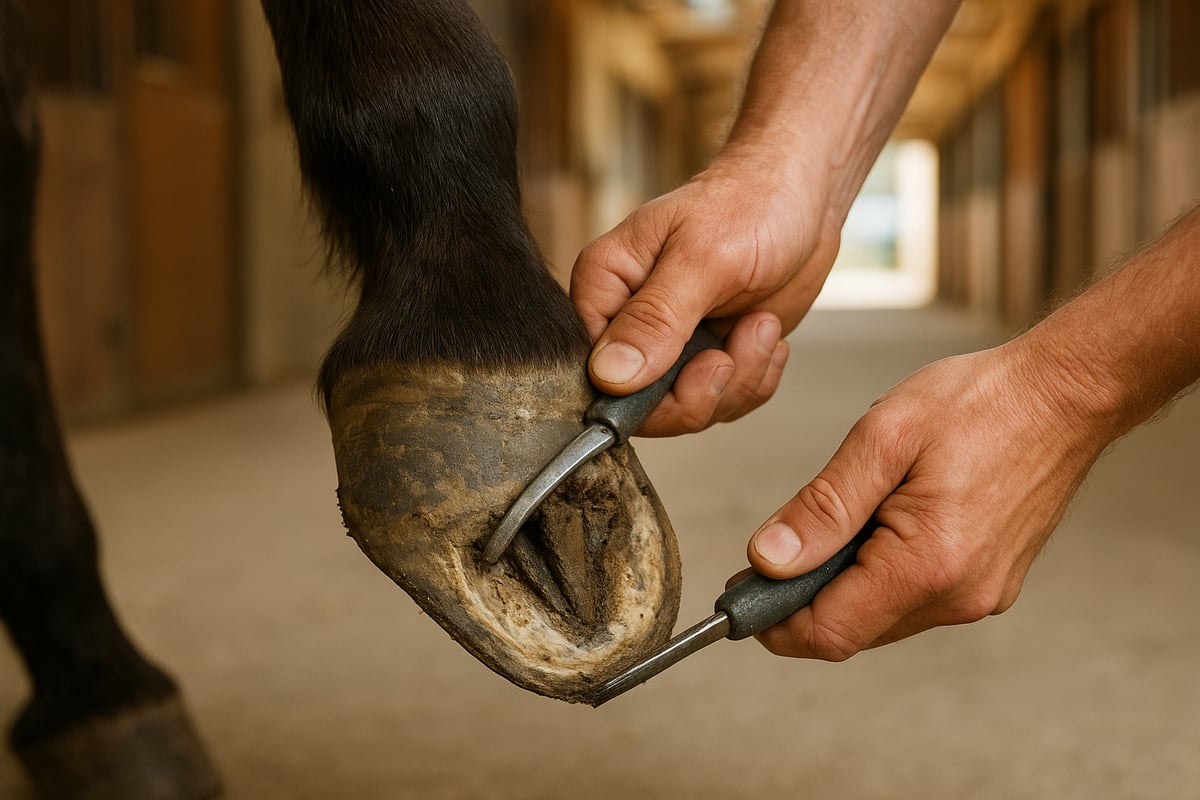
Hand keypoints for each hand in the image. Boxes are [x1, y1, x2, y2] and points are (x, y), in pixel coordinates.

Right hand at [569, 151, 840, 436]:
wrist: (800, 198)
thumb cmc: (749, 205)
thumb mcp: (702, 258)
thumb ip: (655, 319)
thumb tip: (609, 376)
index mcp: (604, 287)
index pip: (593, 371)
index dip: (642, 391)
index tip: (700, 364)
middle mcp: (627, 323)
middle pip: (641, 406)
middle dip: (700, 392)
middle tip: (732, 353)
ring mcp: (669, 346)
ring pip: (688, 410)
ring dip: (737, 380)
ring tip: (761, 325)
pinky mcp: (707, 358)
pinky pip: (723, 402)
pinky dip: (754, 379)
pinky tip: (767, 335)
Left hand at [741, 341, 1113, 658]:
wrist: (1066, 393)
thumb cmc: (980, 403)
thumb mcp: (882, 439)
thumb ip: (821, 507)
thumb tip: (767, 561)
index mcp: (928, 565)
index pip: (829, 632)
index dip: (773, 620)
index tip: (740, 592)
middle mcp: (958, 596)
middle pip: (852, 630)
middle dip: (801, 598)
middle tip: (774, 548)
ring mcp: (979, 594)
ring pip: (880, 615)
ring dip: (841, 582)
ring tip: (836, 518)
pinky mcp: (989, 581)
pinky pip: (913, 596)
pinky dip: (878, 572)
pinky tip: (878, 521)